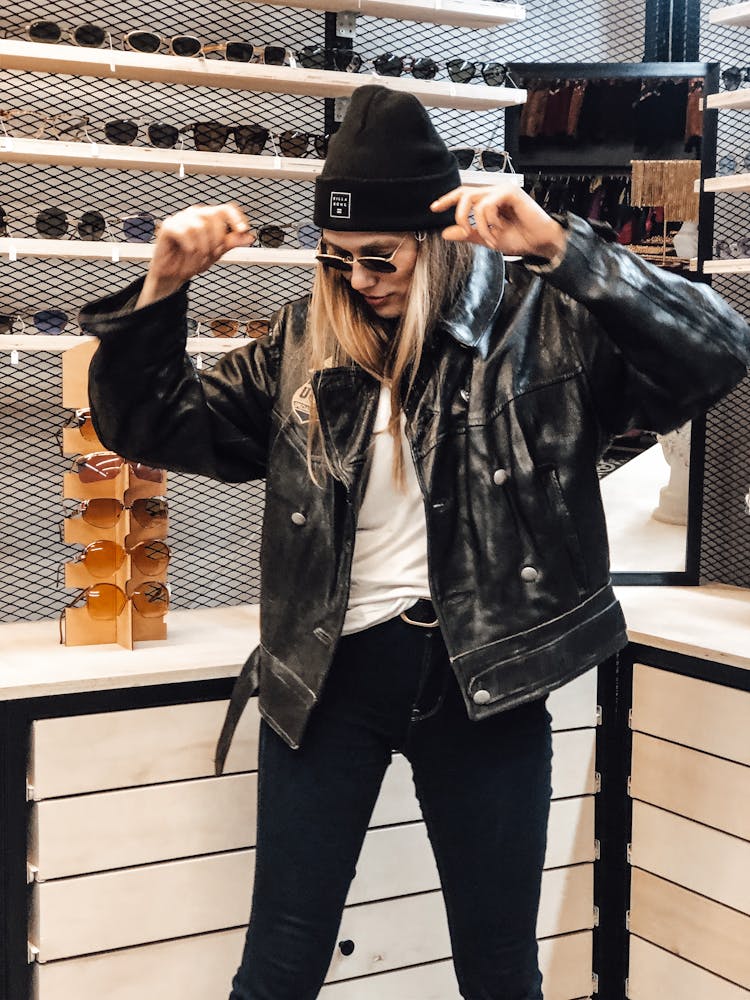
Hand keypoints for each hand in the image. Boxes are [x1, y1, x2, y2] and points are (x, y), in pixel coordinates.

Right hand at [137, 203, 254, 308]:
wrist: (172, 275)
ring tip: (198, 258)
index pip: (226, 209)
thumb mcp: (217, 252)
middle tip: (211, 254)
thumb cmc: (192, 260)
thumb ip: (231, 242)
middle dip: (217, 241)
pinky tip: (188, 253)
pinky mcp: (168, 226)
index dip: (236, 217)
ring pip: (200, 227)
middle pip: (214, 217)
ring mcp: (181, 219)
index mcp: (207, 218)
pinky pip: (185, 233)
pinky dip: (190, 247)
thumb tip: (249, 236)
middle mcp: (195, 214)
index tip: (243, 230)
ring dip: (202, 248)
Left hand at [431, 185, 566, 260]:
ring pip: (474, 201)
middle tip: (465, 231)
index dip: (447, 200)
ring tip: (489, 238)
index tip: (433, 208)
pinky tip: (498, 230)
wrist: (539, 243)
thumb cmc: (519, 238)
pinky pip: (487, 204)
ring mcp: (502, 190)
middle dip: (459, 214)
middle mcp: (494, 192)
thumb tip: (445, 232)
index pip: (463, 194)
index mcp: (488, 200)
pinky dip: (489, 222)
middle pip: (464, 194)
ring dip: (478, 225)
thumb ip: (468, 234)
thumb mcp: (487, 238)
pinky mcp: (510, 192)